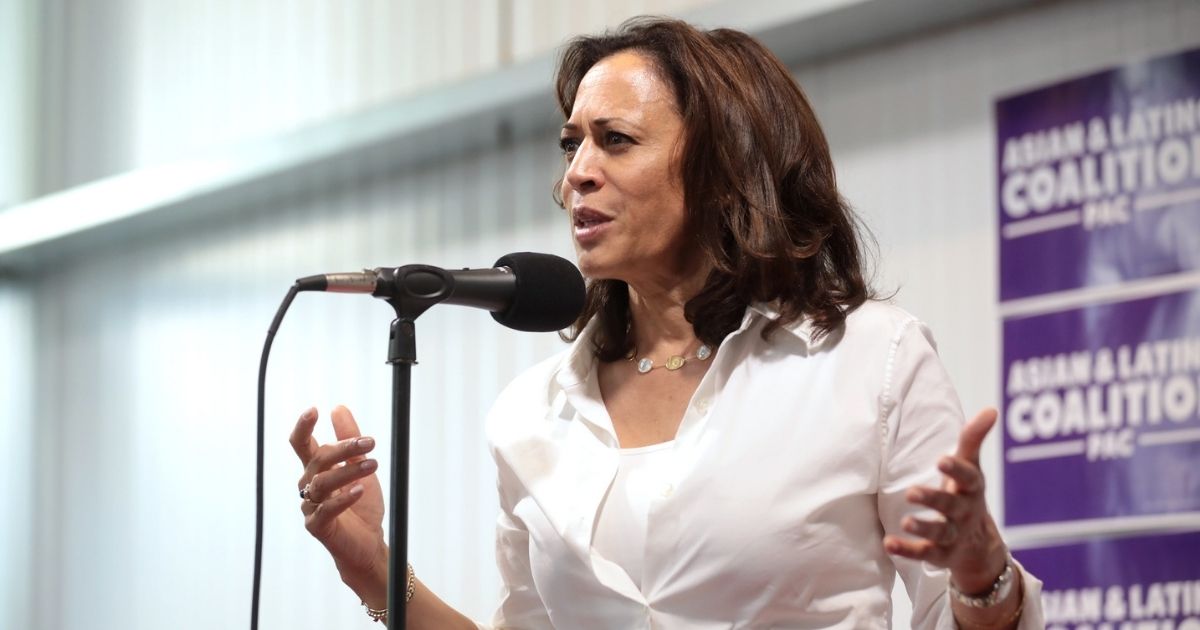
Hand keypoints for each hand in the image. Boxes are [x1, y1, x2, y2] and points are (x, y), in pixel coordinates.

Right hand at [290, 405, 388, 602]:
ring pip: (323, 483)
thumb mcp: (360, 466)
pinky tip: (359, 490)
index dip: (303, 427)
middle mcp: (309, 486)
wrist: (369, 542)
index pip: (301, 444)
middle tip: (370, 442)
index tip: (314, 410)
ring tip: (373, 464)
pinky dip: (343, 499)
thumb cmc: (361, 505)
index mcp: (316, 469)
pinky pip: (326, 510)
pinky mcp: (317, 526)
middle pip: (318, 460)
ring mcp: (311, 507)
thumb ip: (349, 439)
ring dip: (349, 471)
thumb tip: (338, 408)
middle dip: (344, 448)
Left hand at [884, 408, 1008, 593]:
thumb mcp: (970, 468)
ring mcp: (953, 535)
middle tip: (911, 493)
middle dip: (933, 499)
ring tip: (905, 522)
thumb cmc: (965, 494)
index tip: (941, 460)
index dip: (956, 469)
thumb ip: (973, 440)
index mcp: (971, 488)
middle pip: (951, 505)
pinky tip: (889, 544)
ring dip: (923, 527)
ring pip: (939, 532)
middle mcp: (964, 512)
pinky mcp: (940, 554)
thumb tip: (991, 409)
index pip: (968, 477)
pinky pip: (924, 553)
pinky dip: (907, 550)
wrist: (978, 545)